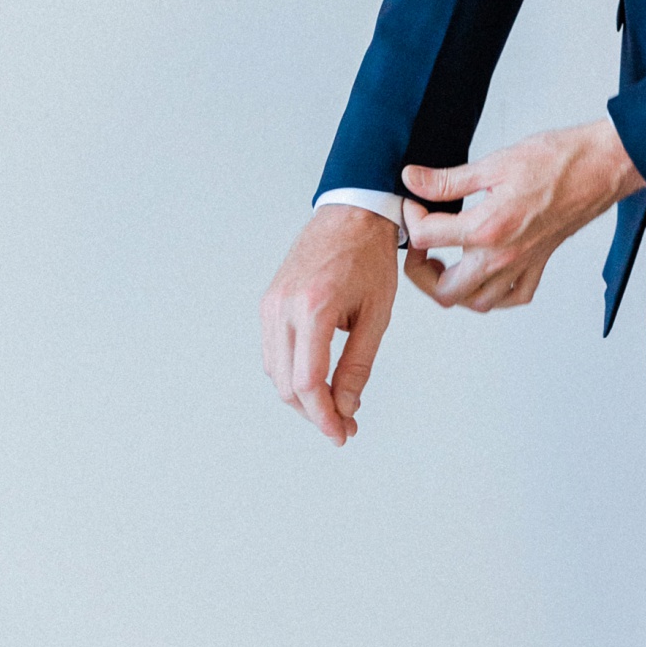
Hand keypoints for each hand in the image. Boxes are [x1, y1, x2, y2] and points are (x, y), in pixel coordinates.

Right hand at [260, 206, 398, 445]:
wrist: (352, 212)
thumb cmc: (370, 257)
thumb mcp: (377, 312)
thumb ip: (359, 364)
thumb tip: (346, 408)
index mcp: (314, 306)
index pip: (308, 381)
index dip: (324, 416)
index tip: (342, 434)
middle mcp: (283, 306)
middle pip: (287, 384)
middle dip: (314, 412)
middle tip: (344, 425)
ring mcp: (271, 303)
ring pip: (276, 371)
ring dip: (301, 396)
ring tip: (334, 405)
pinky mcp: (268, 301)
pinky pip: (274, 351)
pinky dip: (292, 372)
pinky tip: (317, 378)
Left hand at [402, 118, 642, 314]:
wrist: (600, 166)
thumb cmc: (557, 160)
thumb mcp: (493, 162)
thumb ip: (448, 179)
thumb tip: (413, 179)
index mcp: (487, 227)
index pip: (427, 238)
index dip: (411, 218)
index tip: (414, 203)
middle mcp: (503, 255)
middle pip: (444, 290)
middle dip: (421, 271)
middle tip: (421, 245)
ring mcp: (522, 265)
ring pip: (475, 303)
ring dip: (454, 288)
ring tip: (446, 261)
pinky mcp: (540, 264)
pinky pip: (511, 298)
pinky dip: (493, 294)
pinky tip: (485, 272)